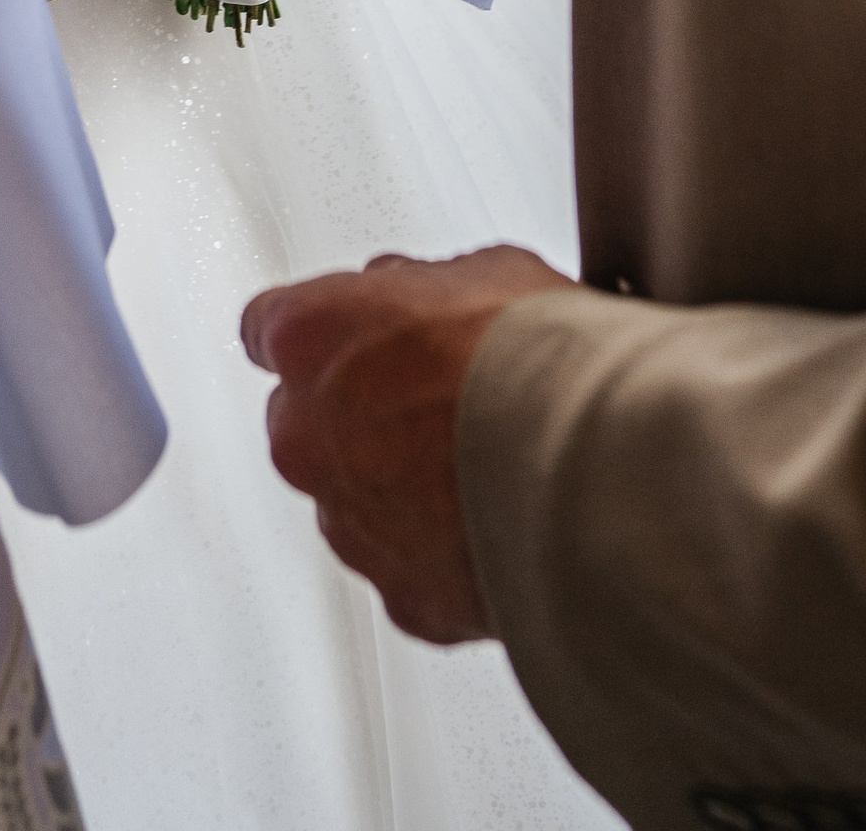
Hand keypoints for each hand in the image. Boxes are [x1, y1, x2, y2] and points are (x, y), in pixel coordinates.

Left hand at [243, 245, 570, 641]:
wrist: (594, 466)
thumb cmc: (537, 358)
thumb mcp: (481, 270)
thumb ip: (418, 291)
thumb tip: (415, 300)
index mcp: (309, 339)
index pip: (271, 326)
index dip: (326, 329)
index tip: (355, 331)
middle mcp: (305, 437)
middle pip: (305, 418)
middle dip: (355, 410)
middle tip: (432, 398)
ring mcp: (348, 523)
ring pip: (352, 498)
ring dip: (396, 484)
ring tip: (479, 464)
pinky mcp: (401, 594)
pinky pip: (406, 566)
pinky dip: (441, 550)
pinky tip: (498, 521)